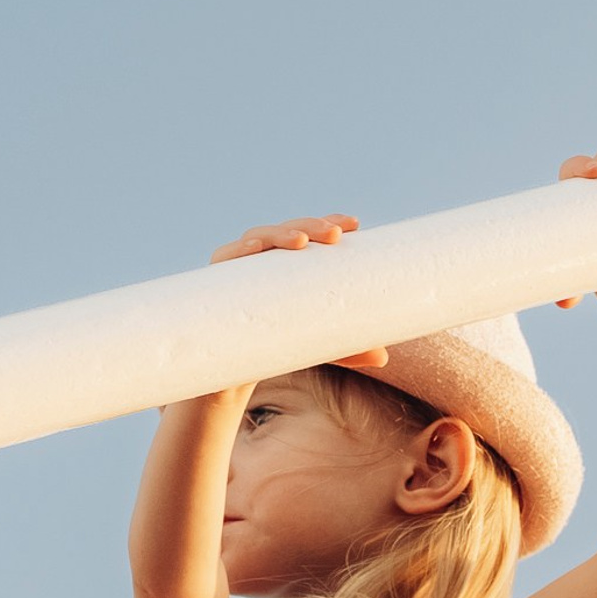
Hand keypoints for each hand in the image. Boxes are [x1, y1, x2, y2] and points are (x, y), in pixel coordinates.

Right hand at [209, 215, 387, 368]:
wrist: (229, 375)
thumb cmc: (276, 349)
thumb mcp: (315, 347)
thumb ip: (345, 348)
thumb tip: (382, 357)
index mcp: (283, 265)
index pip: (308, 233)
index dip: (328, 222)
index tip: (354, 225)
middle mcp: (259, 261)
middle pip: (286, 231)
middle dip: (310, 226)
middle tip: (334, 236)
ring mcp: (235, 270)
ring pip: (257, 239)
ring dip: (278, 234)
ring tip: (301, 241)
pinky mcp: (214, 286)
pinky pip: (223, 261)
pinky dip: (237, 251)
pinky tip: (254, 248)